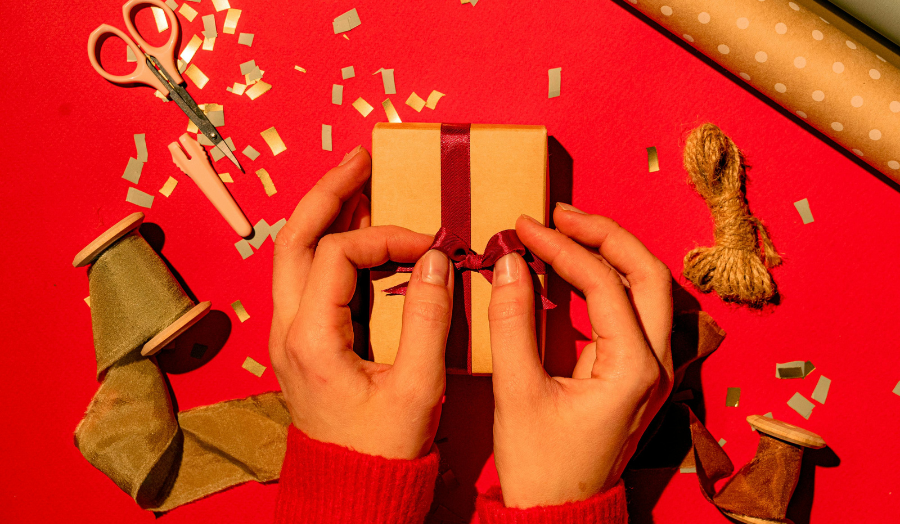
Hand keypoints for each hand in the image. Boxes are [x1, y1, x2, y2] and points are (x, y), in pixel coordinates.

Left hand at [269, 146, 454, 459]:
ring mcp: (287, 333)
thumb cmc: (383, 447)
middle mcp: (287, 328)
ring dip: (322, 214)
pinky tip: (354, 233)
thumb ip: (429, 318)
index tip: (432, 244)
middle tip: (361, 160)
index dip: (388, 237)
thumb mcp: (416, 387)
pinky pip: (304, 276)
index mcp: (311, 337)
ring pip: (290, 253)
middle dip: (328, 193)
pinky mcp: (300, 340)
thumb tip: (435, 259)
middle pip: (292, 237)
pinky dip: (326, 244)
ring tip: (355, 182)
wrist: (353, 488)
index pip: (340, 255)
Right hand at [488, 204, 673, 507]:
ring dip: (612, 254)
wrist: (559, 515)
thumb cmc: (541, 467)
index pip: (603, 283)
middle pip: (649, 274)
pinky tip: (573, 271)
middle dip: (605, 235)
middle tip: (560, 214)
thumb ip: (512, 322)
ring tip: (568, 230)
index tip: (524, 227)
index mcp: (634, 369)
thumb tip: (509, 262)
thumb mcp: (518, 392)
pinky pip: (634, 311)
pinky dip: (607, 281)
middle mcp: (656, 365)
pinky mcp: (638, 375)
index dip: (561, 247)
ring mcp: (653, 370)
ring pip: (649, 289)